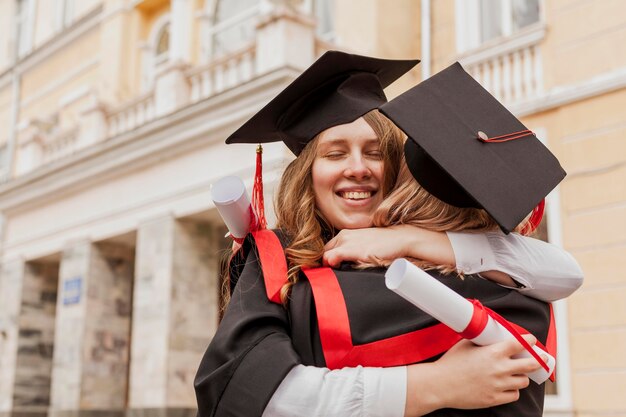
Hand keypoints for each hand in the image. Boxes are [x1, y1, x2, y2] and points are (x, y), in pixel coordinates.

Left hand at [323, 225, 454, 267]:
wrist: (401, 238)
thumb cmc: (385, 244)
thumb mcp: (365, 244)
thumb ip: (353, 252)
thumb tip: (345, 265)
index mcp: (346, 234)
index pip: (327, 249)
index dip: (326, 260)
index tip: (330, 270)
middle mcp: (344, 236)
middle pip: (323, 253)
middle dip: (324, 264)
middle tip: (331, 276)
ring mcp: (347, 242)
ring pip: (324, 256)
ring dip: (327, 267)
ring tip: (335, 276)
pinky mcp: (352, 249)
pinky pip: (331, 258)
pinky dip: (330, 265)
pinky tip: (339, 271)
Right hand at [404, 334, 540, 415]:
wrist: (439, 384)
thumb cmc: (450, 364)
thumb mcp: (466, 344)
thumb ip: (482, 341)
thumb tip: (490, 336)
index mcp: (493, 352)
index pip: (520, 343)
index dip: (530, 341)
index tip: (532, 341)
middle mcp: (500, 368)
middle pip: (530, 364)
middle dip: (537, 360)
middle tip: (539, 359)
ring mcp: (498, 385)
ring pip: (523, 381)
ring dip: (521, 376)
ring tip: (515, 373)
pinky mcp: (494, 399)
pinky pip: (514, 395)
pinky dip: (512, 390)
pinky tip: (506, 385)